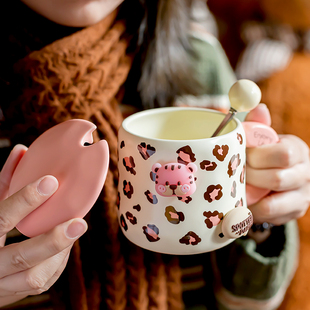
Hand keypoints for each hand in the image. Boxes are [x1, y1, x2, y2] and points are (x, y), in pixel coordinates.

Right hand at [0, 145, 87, 306]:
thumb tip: (21, 150)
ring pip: (35, 277)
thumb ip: (4, 182)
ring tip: (73, 231)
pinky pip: (41, 283)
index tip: (51, 181)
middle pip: (20, 257)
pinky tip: (64, 246)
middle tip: (80, 222)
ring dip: (59, 253)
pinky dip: (57, 263)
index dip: (24, 200)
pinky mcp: (12, 295)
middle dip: (53, 240)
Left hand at [245, 104, 309, 224]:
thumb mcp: (266, 138)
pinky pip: (268, 219)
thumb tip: (257, 107)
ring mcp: (302, 198)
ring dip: (249, 198)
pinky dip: (251, 212)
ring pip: (272, 205)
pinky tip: (241, 204)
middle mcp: (305, 175)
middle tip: (235, 174)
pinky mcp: (293, 214)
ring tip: (235, 190)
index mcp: (298, 151)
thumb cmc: (269, 154)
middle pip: (276, 179)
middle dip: (249, 177)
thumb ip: (260, 125)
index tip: (242, 156)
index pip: (282, 154)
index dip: (257, 156)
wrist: (286, 175)